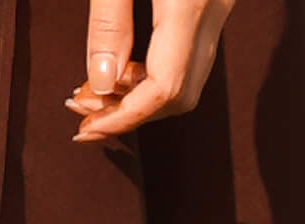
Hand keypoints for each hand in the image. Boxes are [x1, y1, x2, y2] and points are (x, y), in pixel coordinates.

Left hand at [67, 0, 234, 141]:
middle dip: (130, 114)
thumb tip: (102, 82)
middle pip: (181, 94)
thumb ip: (110, 22)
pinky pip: (191, 55)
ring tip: (94, 92)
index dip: (123, 119)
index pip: (164, 87)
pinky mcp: (215, 0)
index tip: (86, 130)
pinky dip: (156, 74)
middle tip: (84, 113)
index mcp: (191, 1)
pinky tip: (122, 66)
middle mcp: (216, 8)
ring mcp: (221, 5)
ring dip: (141, 97)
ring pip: (189, 78)